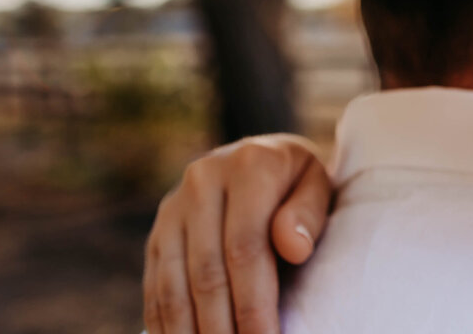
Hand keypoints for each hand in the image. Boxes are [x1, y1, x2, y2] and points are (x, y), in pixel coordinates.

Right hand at [143, 134, 331, 333]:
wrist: (259, 156)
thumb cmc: (297, 182)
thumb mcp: (317, 183)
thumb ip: (308, 213)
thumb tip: (294, 248)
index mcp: (248, 167)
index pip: (245, 248)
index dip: (254, 303)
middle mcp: (201, 182)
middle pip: (207, 273)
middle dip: (222, 328)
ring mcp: (172, 209)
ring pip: (174, 285)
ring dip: (190, 333)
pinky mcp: (156, 233)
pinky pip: (155, 287)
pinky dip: (166, 325)